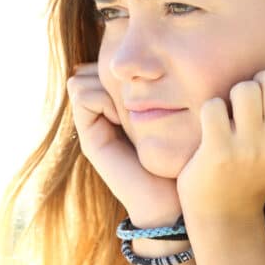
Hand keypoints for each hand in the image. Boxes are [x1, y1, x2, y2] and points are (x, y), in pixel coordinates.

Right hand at [67, 62, 181, 226]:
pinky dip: (102, 96)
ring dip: (106, 82)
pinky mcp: (91, 141)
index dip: (117, 63)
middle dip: (109, 70)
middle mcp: (102, 116)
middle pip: (88, 70)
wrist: (172, 202)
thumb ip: (163, 90)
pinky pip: (83, 96)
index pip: (100, 66)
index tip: (148, 77)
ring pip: (81, 80)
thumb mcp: (175, 114)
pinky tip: (125, 115)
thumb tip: (153, 63)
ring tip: (133, 102)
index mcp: (119, 108)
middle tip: (139, 88)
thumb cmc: (183, 156)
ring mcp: (93, 128)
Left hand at [176, 67, 264, 222]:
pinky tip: (213, 126)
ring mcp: (250, 149)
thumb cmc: (260, 170)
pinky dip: (211, 110)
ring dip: (234, 96)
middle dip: (259, 81)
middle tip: (250, 101)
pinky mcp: (218, 152)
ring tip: (233, 114)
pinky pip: (214, 106)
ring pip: (245, 89)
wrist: (225, 210)